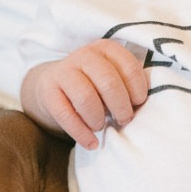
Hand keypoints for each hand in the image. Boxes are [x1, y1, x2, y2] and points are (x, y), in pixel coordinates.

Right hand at [22, 40, 149, 148]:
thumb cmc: (93, 83)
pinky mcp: (48, 91)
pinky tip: (91, 142)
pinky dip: (81, 133)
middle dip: (120, 106)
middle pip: (108, 82)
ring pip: (86, 98)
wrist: (53, 84)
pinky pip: (65, 115)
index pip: (129, 66)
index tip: (138, 104)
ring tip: (102, 127)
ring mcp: (63, 71)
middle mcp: (84, 55)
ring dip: (98, 119)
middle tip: (124, 120)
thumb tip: (142, 106)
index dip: (137, 89)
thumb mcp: (111, 75)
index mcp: (105, 49)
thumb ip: (126, 84)